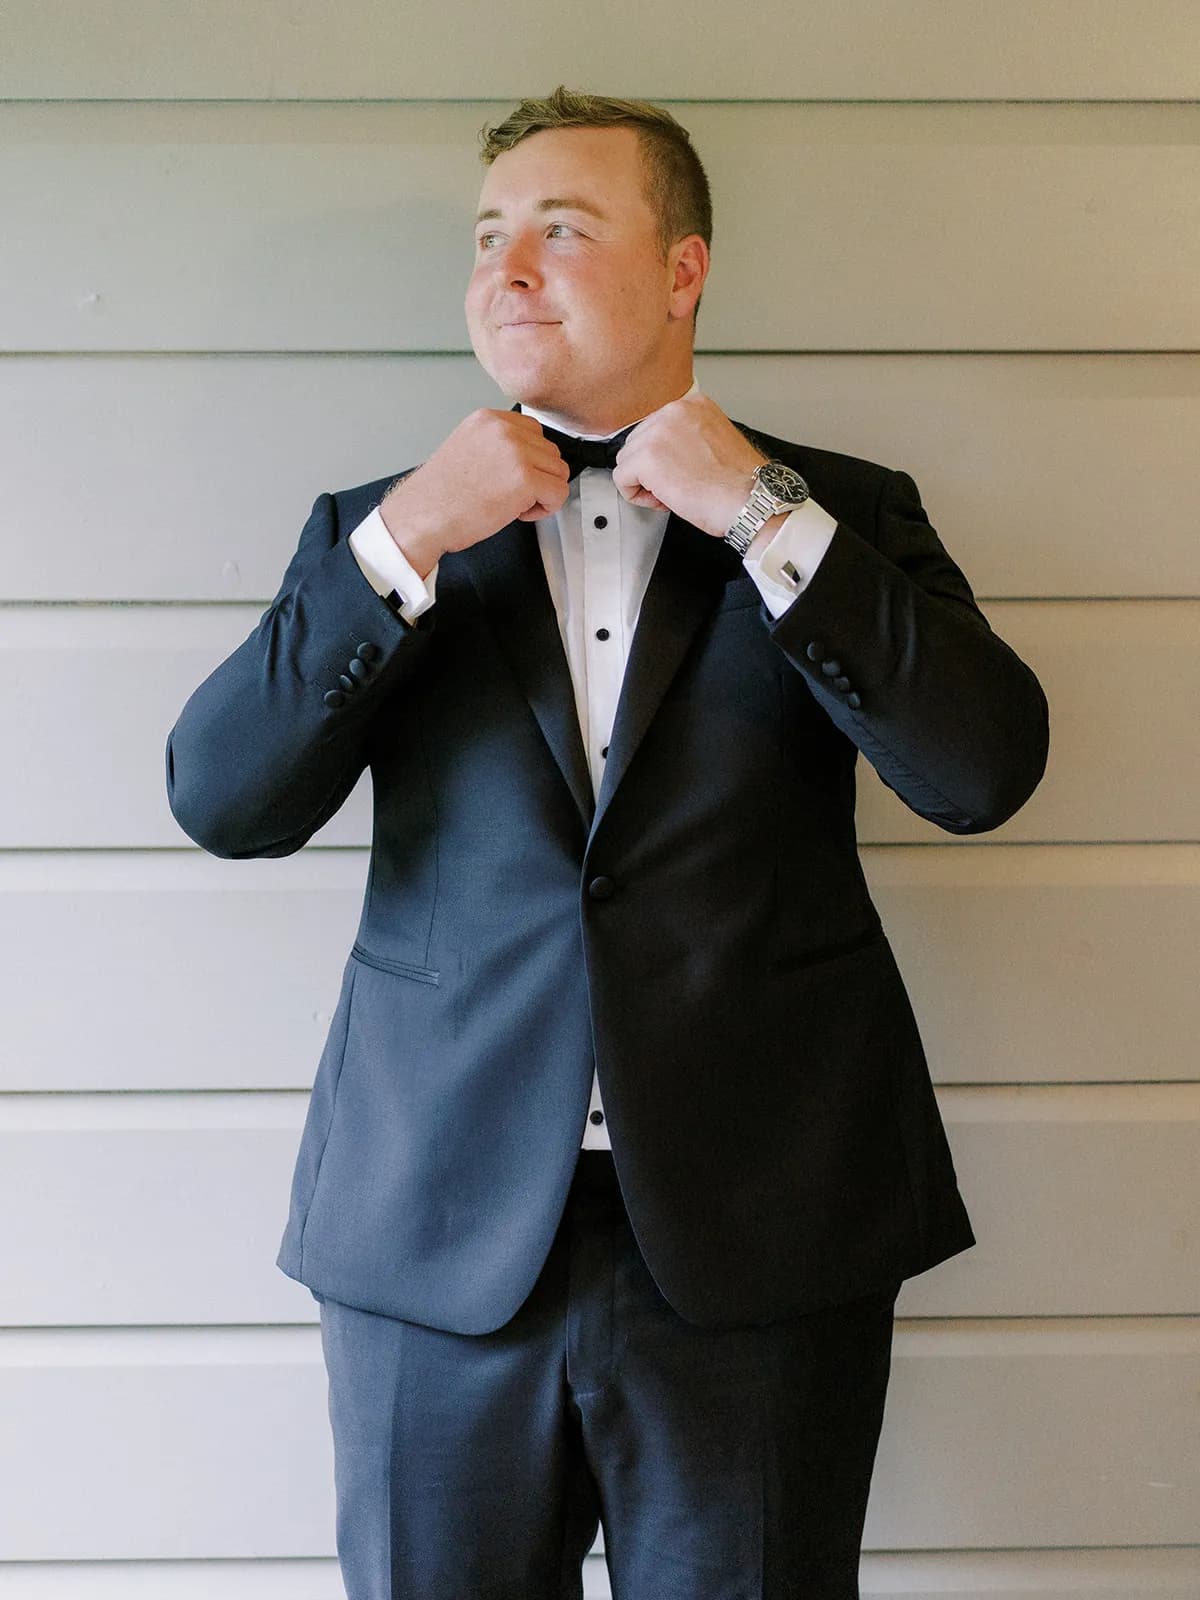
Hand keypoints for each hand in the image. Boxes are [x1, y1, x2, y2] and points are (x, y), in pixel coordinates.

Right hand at [380, 409, 570, 568]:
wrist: (422, 517)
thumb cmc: (440, 496)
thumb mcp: (467, 449)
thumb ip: (497, 444)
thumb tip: (529, 455)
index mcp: (488, 419)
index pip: (535, 432)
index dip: (529, 461)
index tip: (511, 478)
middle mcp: (503, 429)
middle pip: (551, 452)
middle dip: (538, 478)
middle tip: (510, 494)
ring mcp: (516, 452)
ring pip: (559, 472)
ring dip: (542, 493)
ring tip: (512, 503)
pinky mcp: (525, 479)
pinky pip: (559, 493)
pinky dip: (545, 509)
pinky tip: (518, 513)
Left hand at [610, 392, 769, 537]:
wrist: (750, 500)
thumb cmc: (741, 483)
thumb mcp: (715, 441)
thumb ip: (688, 437)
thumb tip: (668, 453)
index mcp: (693, 404)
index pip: (656, 429)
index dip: (665, 457)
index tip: (682, 471)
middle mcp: (674, 411)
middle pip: (637, 442)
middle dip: (651, 469)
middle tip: (678, 485)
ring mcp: (658, 432)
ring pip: (627, 460)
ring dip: (644, 483)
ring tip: (673, 493)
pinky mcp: (646, 457)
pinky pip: (621, 479)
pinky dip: (636, 496)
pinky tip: (662, 500)